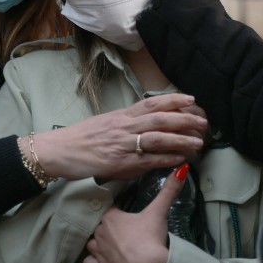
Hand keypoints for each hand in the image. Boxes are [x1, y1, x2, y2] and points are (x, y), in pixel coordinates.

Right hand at [34, 94, 205, 180]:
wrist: (59, 150)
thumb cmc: (81, 138)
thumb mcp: (105, 123)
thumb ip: (126, 123)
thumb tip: (146, 124)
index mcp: (121, 115)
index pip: (152, 103)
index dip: (173, 99)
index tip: (191, 99)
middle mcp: (124, 127)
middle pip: (160, 119)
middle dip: (185, 119)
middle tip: (204, 121)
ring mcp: (123, 145)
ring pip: (158, 138)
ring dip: (181, 140)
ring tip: (199, 143)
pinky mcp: (121, 163)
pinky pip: (149, 160)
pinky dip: (167, 159)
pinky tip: (181, 160)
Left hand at [84, 163, 188, 262]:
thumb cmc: (151, 237)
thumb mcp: (159, 212)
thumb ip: (168, 190)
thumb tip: (182, 168)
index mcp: (111, 217)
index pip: (110, 208)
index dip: (118, 211)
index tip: (126, 214)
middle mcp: (100, 232)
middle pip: (100, 225)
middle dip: (109, 227)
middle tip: (124, 231)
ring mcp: (98, 252)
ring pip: (91, 243)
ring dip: (99, 243)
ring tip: (112, 244)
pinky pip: (88, 262)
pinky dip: (94, 261)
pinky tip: (103, 260)